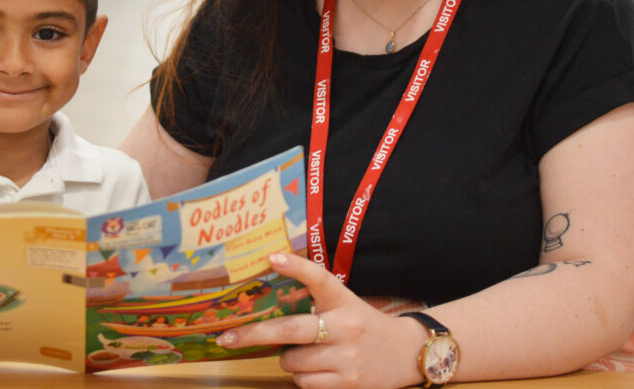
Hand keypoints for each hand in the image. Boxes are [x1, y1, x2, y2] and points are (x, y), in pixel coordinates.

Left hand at [216, 253, 420, 388]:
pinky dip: (301, 378)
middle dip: (253, 334)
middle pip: (290, 330)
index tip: (272, 258)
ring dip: (288, 359)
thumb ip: (316, 301)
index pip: (319, 279)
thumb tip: (269, 300)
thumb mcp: (345, 304)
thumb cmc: (364, 325)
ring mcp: (347, 357)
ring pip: (293, 361)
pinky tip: (315, 369)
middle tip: (227, 338)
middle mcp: (345, 327)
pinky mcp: (349, 383)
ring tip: (304, 353)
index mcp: (344, 301)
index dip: (296, 267)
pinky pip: (305, 383)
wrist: (405, 353)